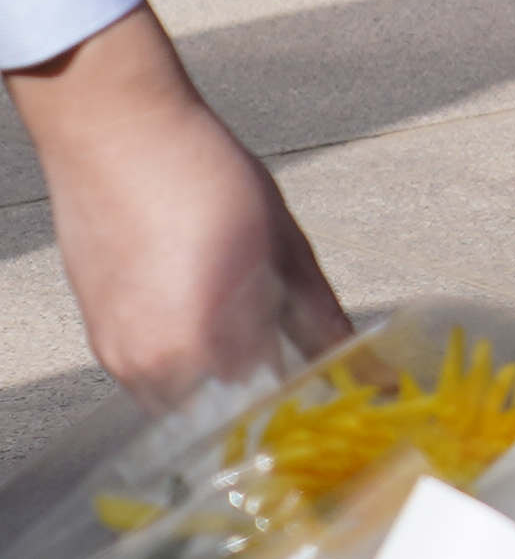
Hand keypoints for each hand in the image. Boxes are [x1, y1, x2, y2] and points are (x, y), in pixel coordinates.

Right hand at [18, 7, 342, 393]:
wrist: (120, 138)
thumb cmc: (209, 180)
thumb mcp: (284, 251)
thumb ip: (321, 323)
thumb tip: (373, 373)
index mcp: (210, 344)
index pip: (268, 412)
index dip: (304, 410)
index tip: (332, 406)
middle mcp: (156, 365)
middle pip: (221, 421)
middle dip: (262, 406)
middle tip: (297, 379)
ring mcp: (118, 357)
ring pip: (181, 406)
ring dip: (220, 391)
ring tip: (256, 348)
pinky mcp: (98, 340)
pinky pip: (149, 380)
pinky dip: (184, 370)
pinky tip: (210, 327)